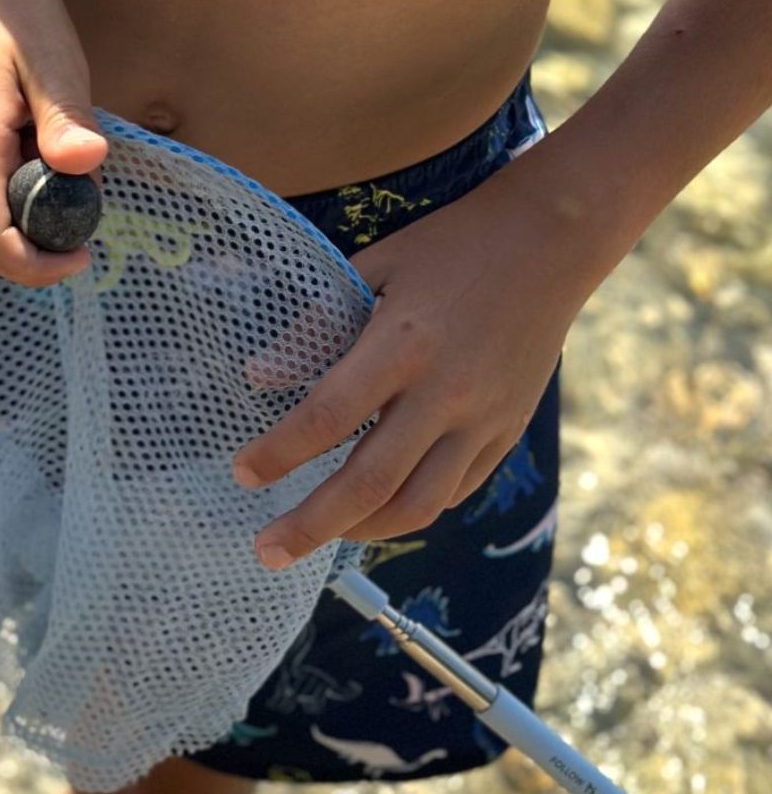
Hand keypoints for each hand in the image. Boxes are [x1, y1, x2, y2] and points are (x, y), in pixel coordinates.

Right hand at [0, 0, 106, 285]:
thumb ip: (66, 118)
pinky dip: (1, 185)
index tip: (82, 255)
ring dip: (23, 199)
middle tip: (72, 171)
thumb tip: (86, 163)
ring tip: (38, 138)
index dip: (37, 266)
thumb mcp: (54, 59)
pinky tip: (14, 138)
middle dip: (41, 223)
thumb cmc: (12, 13)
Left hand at [231, 156, 588, 568]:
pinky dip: (410, 511)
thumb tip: (259, 375)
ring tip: (320, 536)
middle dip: (310, 525)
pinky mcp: (508, 433)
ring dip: (361, 530)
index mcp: (402, 344)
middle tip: (266, 551)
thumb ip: (317, 326)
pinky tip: (377, 511)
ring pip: (417, 504)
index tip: (242, 473)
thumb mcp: (376, 267)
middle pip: (369, 483)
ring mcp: (483, 421)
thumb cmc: (451, 248)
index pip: (327, 417)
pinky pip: (454, 491)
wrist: (551, 242)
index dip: (278, 453)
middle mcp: (444, 394)